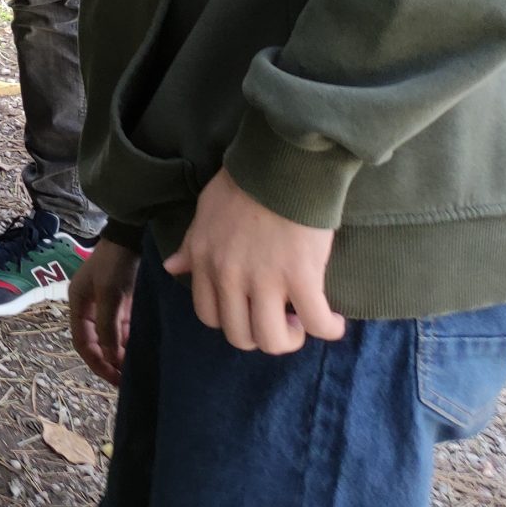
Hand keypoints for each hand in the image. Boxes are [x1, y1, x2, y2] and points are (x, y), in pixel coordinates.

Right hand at [68, 238, 137, 386]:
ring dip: (120, 354)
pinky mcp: (121, 304)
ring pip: (111, 338)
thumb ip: (107, 326)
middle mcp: (89, 308)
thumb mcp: (109, 295)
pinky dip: (129, 342)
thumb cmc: (114, 265)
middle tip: (125, 380)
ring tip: (134, 370)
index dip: (96, 362)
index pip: (82, 342)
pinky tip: (140, 352)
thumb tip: (111, 357)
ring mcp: (105, 306)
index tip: (113, 378)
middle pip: (95, 343)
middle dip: (108, 362)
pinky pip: (123, 329)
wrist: (131, 238)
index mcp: (78, 305)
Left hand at [162, 168, 345, 355]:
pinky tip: (333, 320)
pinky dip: (329, 329)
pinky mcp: (302, 277)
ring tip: (303, 320)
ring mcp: (265, 280)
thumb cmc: (242, 185)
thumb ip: (190, 246)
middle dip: (261, 335)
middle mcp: (230, 278)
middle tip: (280, 318)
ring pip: (273, 340)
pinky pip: (317, 323)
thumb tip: (172, 267)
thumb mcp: (204, 214)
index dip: (232, 320)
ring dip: (291, 339)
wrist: (279, 166)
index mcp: (205, 263)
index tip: (251, 309)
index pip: (208, 315)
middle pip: (241, 336)